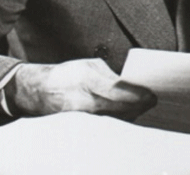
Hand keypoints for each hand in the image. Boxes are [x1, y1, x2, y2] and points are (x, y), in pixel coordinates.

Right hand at [8, 59, 156, 119]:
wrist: (37, 91)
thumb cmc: (67, 74)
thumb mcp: (89, 65)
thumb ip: (110, 75)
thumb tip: (131, 84)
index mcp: (86, 78)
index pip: (118, 90)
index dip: (137, 95)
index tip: (151, 95)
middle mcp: (83, 98)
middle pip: (119, 107)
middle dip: (139, 105)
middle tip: (152, 101)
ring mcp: (80, 114)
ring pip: (114, 117)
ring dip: (131, 113)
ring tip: (143, 106)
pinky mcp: (79, 123)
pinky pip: (104, 122)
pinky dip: (118, 118)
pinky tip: (128, 113)